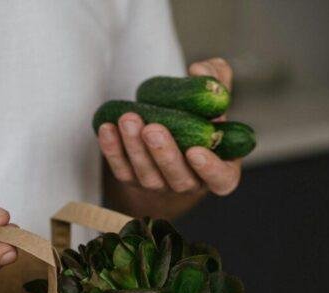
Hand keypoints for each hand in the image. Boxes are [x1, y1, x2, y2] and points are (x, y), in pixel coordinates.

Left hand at [97, 58, 241, 200]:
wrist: (173, 133)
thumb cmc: (200, 117)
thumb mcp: (214, 98)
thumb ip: (216, 80)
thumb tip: (199, 71)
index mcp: (220, 169)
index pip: (220, 179)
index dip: (209, 169)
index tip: (196, 152)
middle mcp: (192, 183)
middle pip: (179, 178)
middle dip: (164, 155)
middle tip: (153, 130)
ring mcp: (162, 186)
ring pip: (148, 176)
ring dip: (136, 149)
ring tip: (128, 119)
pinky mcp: (135, 180)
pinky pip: (123, 170)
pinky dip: (113, 151)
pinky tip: (108, 128)